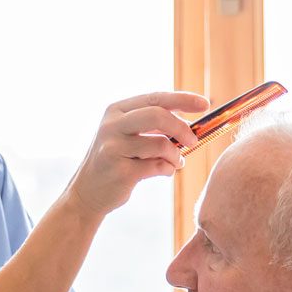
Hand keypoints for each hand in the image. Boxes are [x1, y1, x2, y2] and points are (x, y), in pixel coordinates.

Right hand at [61, 91, 209, 219]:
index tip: (205, 104)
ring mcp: (114, 148)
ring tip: (175, 162)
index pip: (155, 98)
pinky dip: (167, 169)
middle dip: (182, 128)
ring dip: (175, 156)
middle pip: (158, 115)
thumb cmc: (115, 161)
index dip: (183, 99)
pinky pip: (157, 166)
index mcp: (115, 110)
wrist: (87, 193)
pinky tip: (164, 171)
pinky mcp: (120, 171)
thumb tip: (190, 121)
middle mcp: (111, 125)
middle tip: (193, 141)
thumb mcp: (127, 135)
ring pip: (161, 144)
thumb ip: (152, 125)